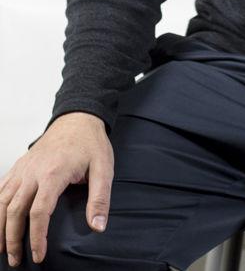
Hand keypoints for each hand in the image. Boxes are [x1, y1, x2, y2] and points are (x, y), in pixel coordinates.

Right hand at [0, 112, 113, 265]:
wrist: (78, 117)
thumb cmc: (90, 142)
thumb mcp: (103, 168)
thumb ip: (100, 198)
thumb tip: (98, 226)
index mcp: (53, 173)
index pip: (38, 212)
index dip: (36, 237)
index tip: (38, 256)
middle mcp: (33, 171)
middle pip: (15, 210)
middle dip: (13, 239)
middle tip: (16, 260)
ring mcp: (23, 168)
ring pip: (4, 201)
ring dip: (0, 227)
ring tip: (3, 248)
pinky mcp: (20, 165)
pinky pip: (2, 187)